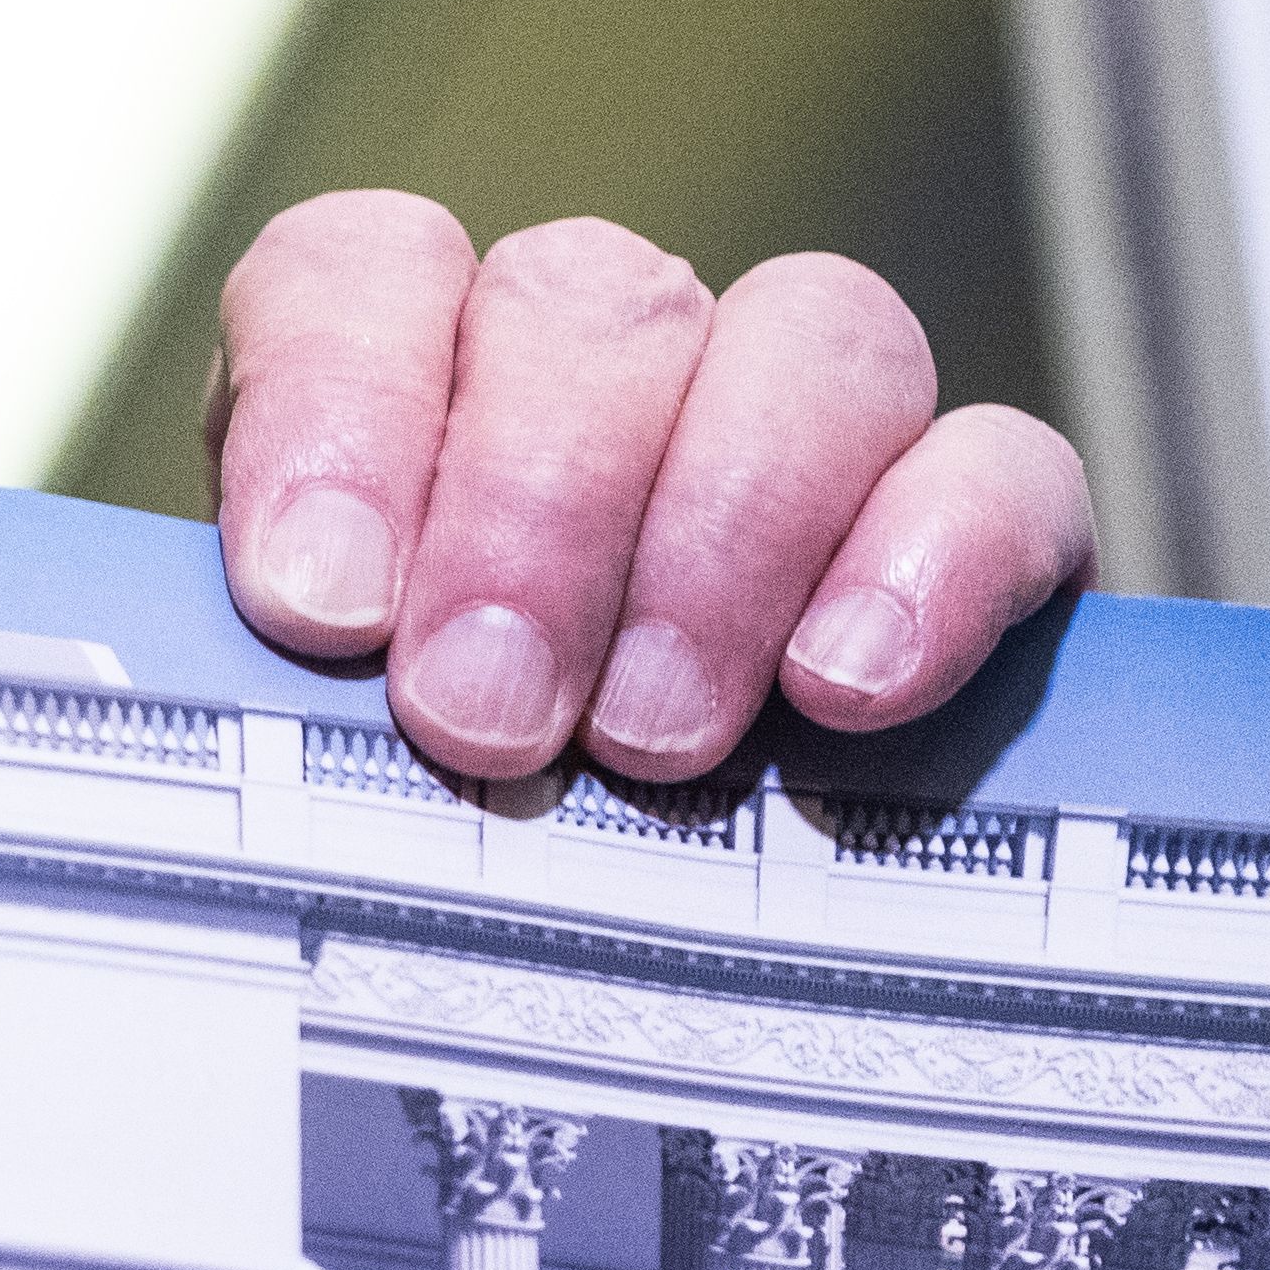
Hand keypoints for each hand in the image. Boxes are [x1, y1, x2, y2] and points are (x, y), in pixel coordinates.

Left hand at [206, 194, 1095, 779]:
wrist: (635, 994)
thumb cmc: (443, 848)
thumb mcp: (328, 778)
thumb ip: (283, 715)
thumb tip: (269, 698)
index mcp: (412, 389)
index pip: (360, 275)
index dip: (338, 406)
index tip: (318, 603)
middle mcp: (609, 364)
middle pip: (590, 304)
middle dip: (533, 513)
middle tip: (489, 717)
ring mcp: (805, 423)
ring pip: (812, 340)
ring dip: (723, 536)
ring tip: (654, 742)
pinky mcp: (977, 525)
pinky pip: (1000, 465)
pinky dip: (932, 560)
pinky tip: (845, 689)